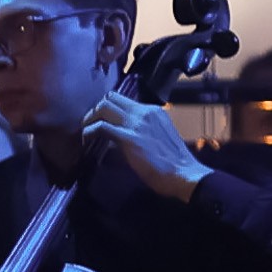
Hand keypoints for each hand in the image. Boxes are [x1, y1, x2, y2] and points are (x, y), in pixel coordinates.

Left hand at [80, 92, 210, 201]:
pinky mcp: (129, 137)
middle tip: (89, 124)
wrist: (185, 174)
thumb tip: (120, 135)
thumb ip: (142, 131)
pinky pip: (101, 127)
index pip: (124, 100)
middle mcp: (144, 112)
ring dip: (90, 118)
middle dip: (96, 110)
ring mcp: (137, 123)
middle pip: (110, 98)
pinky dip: (89, 131)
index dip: (108, 108)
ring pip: (103, 107)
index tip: (100, 120)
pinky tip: (87, 139)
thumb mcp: (158, 137)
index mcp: (153, 111)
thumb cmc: (174, 162)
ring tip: (86, 132)